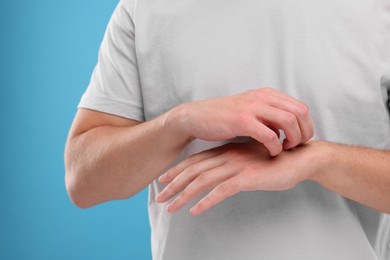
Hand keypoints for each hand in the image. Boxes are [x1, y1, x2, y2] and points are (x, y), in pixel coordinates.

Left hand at [155, 140, 317, 214]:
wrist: (301, 157)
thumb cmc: (277, 160)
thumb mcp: (251, 159)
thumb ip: (235, 164)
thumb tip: (221, 174)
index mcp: (227, 151)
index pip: (196, 160)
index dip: (177, 170)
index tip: (164, 179)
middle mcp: (228, 156)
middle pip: (193, 170)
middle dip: (173, 184)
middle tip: (159, 197)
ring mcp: (237, 166)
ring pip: (202, 181)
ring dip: (184, 195)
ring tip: (170, 208)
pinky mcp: (247, 178)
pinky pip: (221, 191)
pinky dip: (205, 201)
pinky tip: (195, 211)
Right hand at [174, 88, 312, 155]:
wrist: (197, 117)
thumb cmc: (224, 118)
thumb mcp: (250, 110)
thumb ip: (269, 116)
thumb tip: (285, 129)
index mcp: (267, 94)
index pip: (301, 107)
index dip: (306, 126)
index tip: (299, 140)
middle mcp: (263, 97)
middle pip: (300, 113)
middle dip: (304, 133)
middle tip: (296, 147)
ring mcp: (252, 107)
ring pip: (289, 121)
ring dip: (293, 139)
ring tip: (285, 150)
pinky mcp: (242, 121)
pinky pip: (270, 135)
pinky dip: (275, 147)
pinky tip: (271, 153)